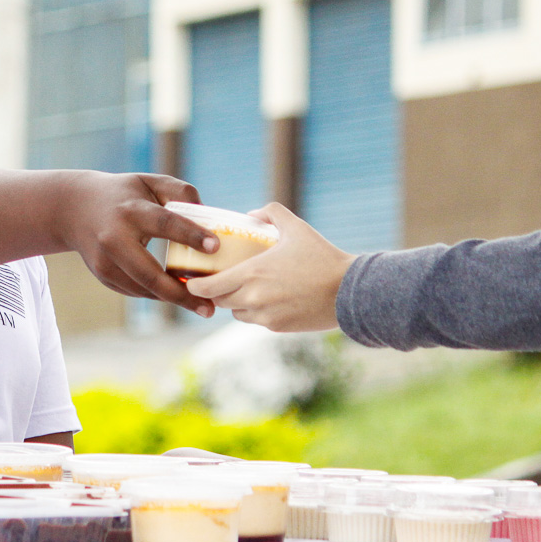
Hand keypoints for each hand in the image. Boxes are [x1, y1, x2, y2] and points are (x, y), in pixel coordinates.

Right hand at [55, 172, 218, 317]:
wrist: (74, 208)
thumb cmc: (124, 194)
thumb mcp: (150, 182)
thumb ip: (182, 193)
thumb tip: (210, 219)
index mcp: (131, 210)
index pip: (164, 223)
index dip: (190, 235)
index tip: (215, 246)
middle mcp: (114, 238)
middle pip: (150, 274)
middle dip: (181, 293)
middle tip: (210, 308)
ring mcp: (105, 261)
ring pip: (144, 288)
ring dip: (173, 299)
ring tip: (201, 306)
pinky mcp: (103, 275)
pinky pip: (136, 290)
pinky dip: (158, 294)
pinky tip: (176, 295)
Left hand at [184, 202, 353, 330]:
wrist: (349, 291)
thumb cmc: (322, 257)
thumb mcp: (296, 227)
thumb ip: (270, 213)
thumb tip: (251, 214)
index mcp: (251, 274)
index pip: (208, 287)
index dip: (194, 286)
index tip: (191, 281)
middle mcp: (252, 298)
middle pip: (219, 301)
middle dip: (217, 292)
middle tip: (217, 281)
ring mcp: (265, 316)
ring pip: (237, 313)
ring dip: (237, 303)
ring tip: (247, 289)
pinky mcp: (278, 327)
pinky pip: (257, 321)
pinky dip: (257, 311)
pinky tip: (270, 299)